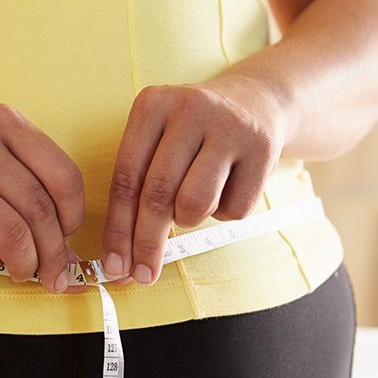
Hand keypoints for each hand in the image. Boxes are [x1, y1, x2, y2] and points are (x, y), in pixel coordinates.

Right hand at [0, 103, 84, 293]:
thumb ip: (27, 177)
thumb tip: (67, 241)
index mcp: (4, 122)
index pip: (63, 177)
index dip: (74, 216)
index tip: (69, 234)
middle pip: (39, 211)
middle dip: (55, 252)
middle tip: (55, 272)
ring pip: (11, 235)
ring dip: (27, 264)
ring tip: (25, 271)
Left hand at [100, 74, 290, 284]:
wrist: (256, 102)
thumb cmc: (191, 135)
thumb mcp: (157, 141)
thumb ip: (136, 187)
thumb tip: (121, 258)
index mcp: (152, 105)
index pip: (126, 178)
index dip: (118, 228)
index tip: (115, 265)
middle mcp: (190, 109)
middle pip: (158, 194)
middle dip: (147, 242)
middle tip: (143, 274)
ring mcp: (230, 126)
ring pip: (195, 203)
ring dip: (190, 219)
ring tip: (194, 202)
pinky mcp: (263, 149)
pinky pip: (234, 209)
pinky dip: (224, 213)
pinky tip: (227, 188)